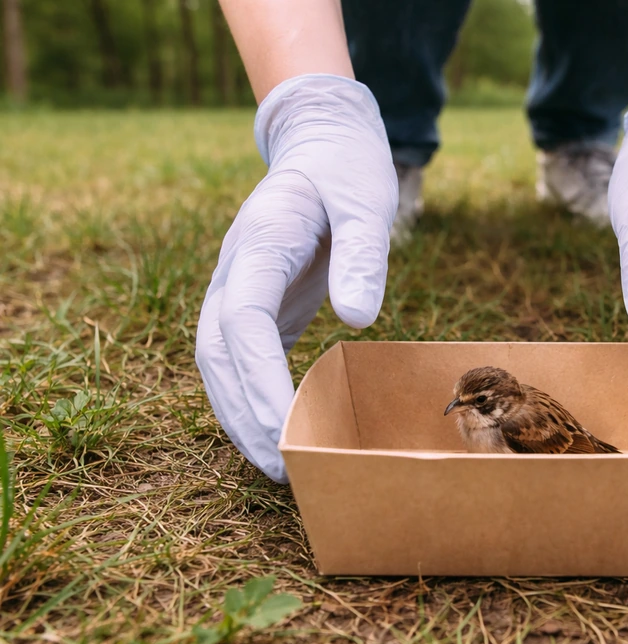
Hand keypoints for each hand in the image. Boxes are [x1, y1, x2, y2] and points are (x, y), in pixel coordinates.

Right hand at [195, 74, 397, 482]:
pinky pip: (239, 359)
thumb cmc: (347, 172)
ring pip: (218, 362)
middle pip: (217, 353)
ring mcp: (237, 288)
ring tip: (275, 467)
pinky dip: (248, 398)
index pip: (243, 322)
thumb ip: (362, 254)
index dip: (258, 380)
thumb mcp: (365, 200)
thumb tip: (358, 319)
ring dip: (239, 415)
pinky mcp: (254, 303)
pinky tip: (274, 432)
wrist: (321, 146)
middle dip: (243, 413)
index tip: (285, 427)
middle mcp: (234, 271)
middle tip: (281, 468)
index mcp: (259, 245)